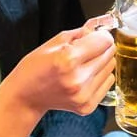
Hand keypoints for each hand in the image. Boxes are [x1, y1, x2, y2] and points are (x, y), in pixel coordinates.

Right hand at [1, 27, 115, 117]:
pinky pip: (108, 83)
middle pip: (110, 53)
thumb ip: (80, 33)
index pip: (104, 41)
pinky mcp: (87, 106)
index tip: (95, 36)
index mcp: (68, 59)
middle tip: (86, 51)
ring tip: (82, 66)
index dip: (100, 36)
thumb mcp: (53, 43)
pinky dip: (99, 78)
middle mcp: (78, 78)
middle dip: (101, 48)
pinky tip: (83, 79)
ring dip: (101, 63)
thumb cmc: (35, 68)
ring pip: (111, 68)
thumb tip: (99, 30)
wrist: (25, 97)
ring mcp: (83, 95)